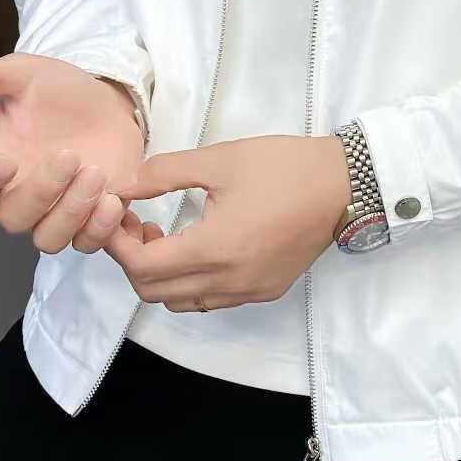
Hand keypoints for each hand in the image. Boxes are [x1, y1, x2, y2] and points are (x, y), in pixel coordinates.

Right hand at [0, 53, 145, 253]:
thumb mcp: (27, 75)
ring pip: (49, 239)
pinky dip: (100, 229)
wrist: (109, 106)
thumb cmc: (60, 94)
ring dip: (72, 213)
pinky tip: (114, 199)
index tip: (6, 162)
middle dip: (42, 193)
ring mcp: (55, 213)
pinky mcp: (91, 221)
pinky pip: (88, 243)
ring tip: (97, 174)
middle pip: (13, 219)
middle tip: (71, 157)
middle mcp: (19, 195)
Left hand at [103, 135, 351, 311]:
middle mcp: (229, 281)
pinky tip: (196, 247)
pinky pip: (210, 300)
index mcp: (215, 248)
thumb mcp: (218, 159)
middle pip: (153, 292)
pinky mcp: (264, 291)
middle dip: (133, 260)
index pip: (142, 267)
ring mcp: (248, 292)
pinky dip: (189, 282)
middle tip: (136, 224)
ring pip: (180, 302)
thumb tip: (123, 186)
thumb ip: (163, 174)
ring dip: (160, 275)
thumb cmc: (283, 167)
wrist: (344, 184)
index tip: (117, 215)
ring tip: (165, 236)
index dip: (117, 243)